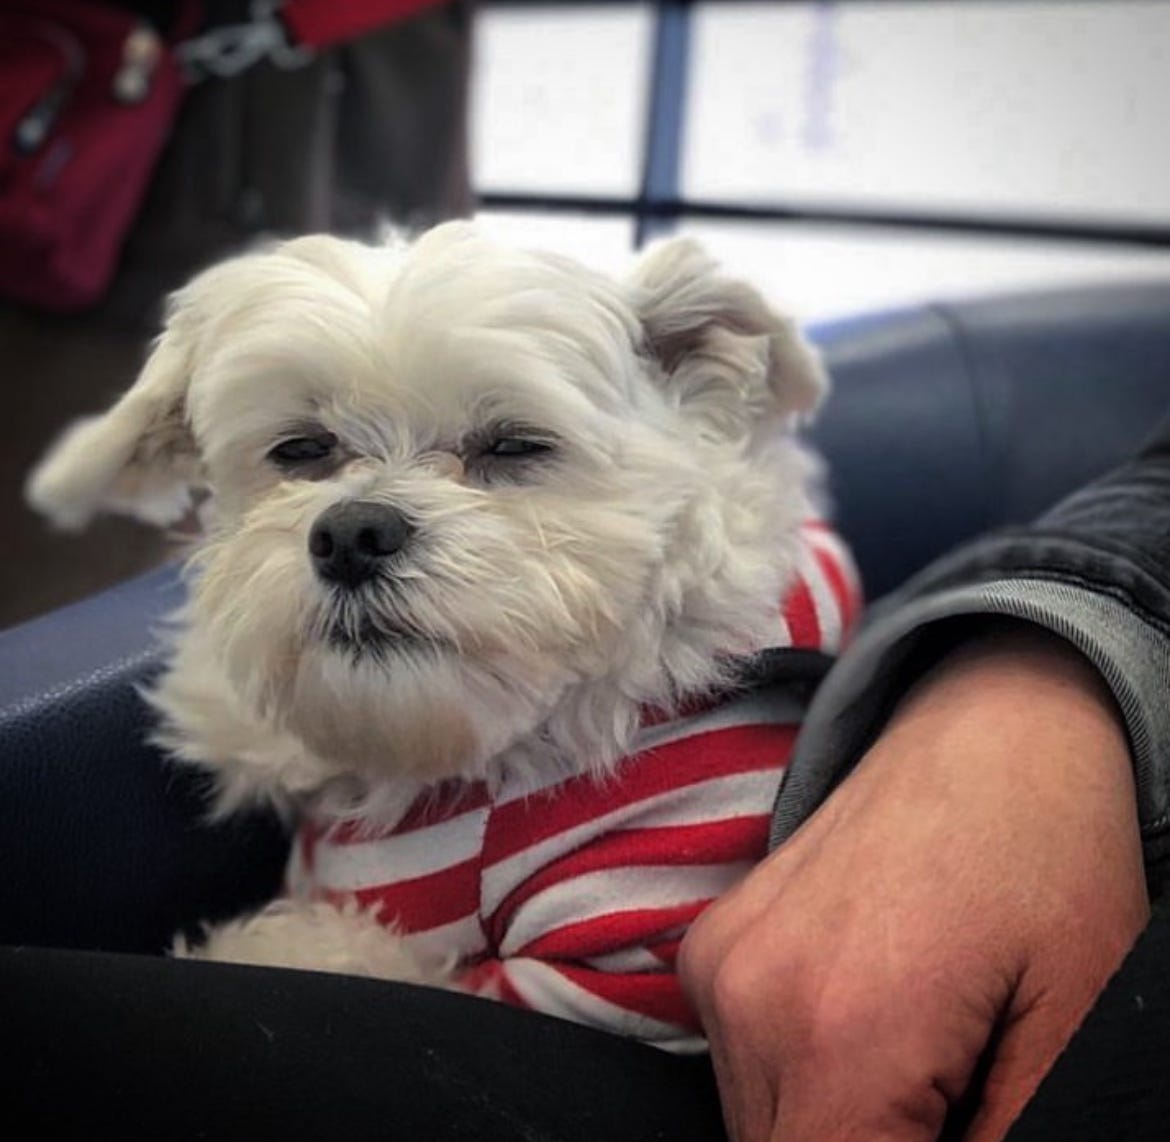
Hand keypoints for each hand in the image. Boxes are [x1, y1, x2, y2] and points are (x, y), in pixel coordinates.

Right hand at [679, 627, 1148, 1140]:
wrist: (984, 733)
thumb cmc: (1046, 865)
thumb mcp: (1072, 1027)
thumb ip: (1006, 1138)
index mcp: (841, 1034)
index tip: (957, 1126)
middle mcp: (749, 999)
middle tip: (947, 1097)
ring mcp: (717, 964)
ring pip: (757, 1121)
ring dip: (833, 1121)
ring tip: (915, 1061)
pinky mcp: (709, 945)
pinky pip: (738, 1058)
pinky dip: (800, 1072)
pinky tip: (864, 1016)